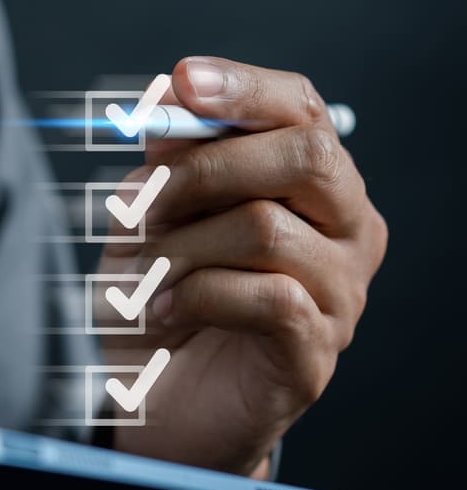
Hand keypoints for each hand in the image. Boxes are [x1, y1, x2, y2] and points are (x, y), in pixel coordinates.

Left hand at [99, 56, 387, 475]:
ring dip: (182, 248)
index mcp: (313, 185)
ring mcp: (341, 294)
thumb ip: (169, 159)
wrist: (154, 406)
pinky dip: (195, 296)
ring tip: (145, 277)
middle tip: (143, 205)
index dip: (244, 89)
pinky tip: (162, 313)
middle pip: (304, 156)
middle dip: (205, 169)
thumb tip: (173, 93)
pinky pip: (266, 296)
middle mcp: (347, 231)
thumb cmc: (160, 303)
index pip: (303, 109)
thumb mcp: (151, 219)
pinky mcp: (315, 352)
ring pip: (268, 228)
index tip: (183, 83)